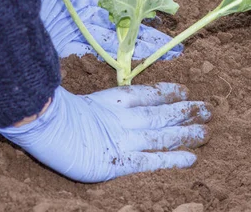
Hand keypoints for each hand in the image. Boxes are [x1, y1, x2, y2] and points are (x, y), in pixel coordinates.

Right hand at [0, 83, 210, 182]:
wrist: (42, 122)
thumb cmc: (51, 110)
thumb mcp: (75, 99)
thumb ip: (94, 102)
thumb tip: (105, 104)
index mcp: (113, 100)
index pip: (148, 94)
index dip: (168, 92)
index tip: (184, 89)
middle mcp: (124, 117)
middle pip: (162, 113)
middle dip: (187, 111)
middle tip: (208, 109)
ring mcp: (124, 139)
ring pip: (163, 134)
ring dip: (187, 133)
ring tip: (207, 131)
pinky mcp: (119, 161)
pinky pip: (152, 160)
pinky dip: (172, 159)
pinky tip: (191, 159)